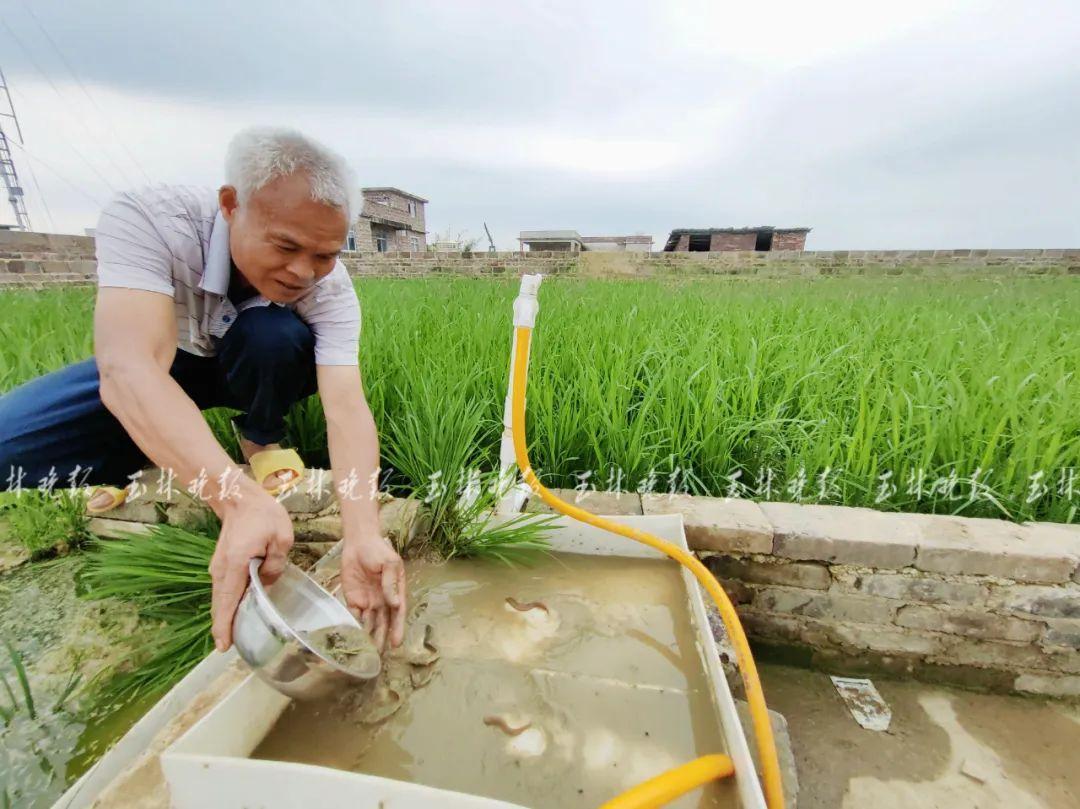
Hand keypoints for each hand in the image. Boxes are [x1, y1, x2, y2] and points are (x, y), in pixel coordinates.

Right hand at [209, 487, 293, 651]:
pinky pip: (224, 590)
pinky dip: (228, 603)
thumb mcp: (281, 538)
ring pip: (221, 598)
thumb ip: (275, 565)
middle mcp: (221, 569)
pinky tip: (238, 612)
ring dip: (226, 616)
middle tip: (231, 648)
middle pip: (221, 604)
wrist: (240, 499)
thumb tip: (266, 585)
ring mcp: (218, 567)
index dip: (225, 625)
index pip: (228, 600)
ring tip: (236, 635)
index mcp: (236, 563)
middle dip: (224, 627)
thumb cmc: (263, 516)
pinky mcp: (222, 565)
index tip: (223, 646)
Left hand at [340, 535, 406, 651]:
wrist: (358, 543)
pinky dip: (353, 626)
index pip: (397, 614)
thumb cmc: (379, 551)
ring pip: (369, 623)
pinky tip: (352, 636)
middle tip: (378, 655)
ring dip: (368, 636)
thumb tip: (395, 603)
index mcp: (395, 592)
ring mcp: (368, 601)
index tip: (396, 643)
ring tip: (365, 651)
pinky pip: (354, 616)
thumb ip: (390, 583)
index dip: (397, 628)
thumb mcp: (390, 563)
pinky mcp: (353, 600)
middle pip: (383, 622)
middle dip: (381, 638)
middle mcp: (383, 601)